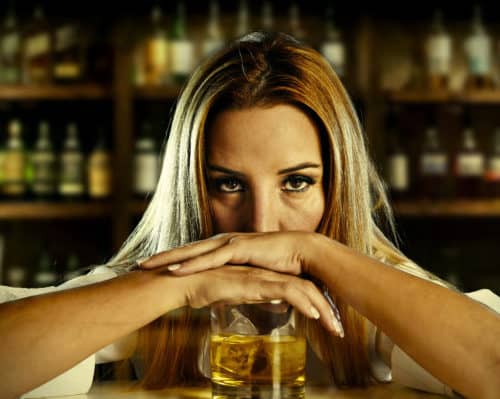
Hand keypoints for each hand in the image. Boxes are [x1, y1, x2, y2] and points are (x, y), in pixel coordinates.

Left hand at [140, 232, 344, 335]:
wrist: (302, 253)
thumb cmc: (280, 263)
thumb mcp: (252, 272)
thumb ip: (239, 277)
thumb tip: (230, 289)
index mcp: (226, 247)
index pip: (195, 254)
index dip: (174, 259)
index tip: (155, 267)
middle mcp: (224, 241)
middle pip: (187, 249)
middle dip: (163, 256)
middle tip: (140, 263)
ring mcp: (231, 243)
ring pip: (193, 251)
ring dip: (170, 258)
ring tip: (148, 266)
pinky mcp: (240, 248)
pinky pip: (211, 257)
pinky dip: (192, 263)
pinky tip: (175, 270)